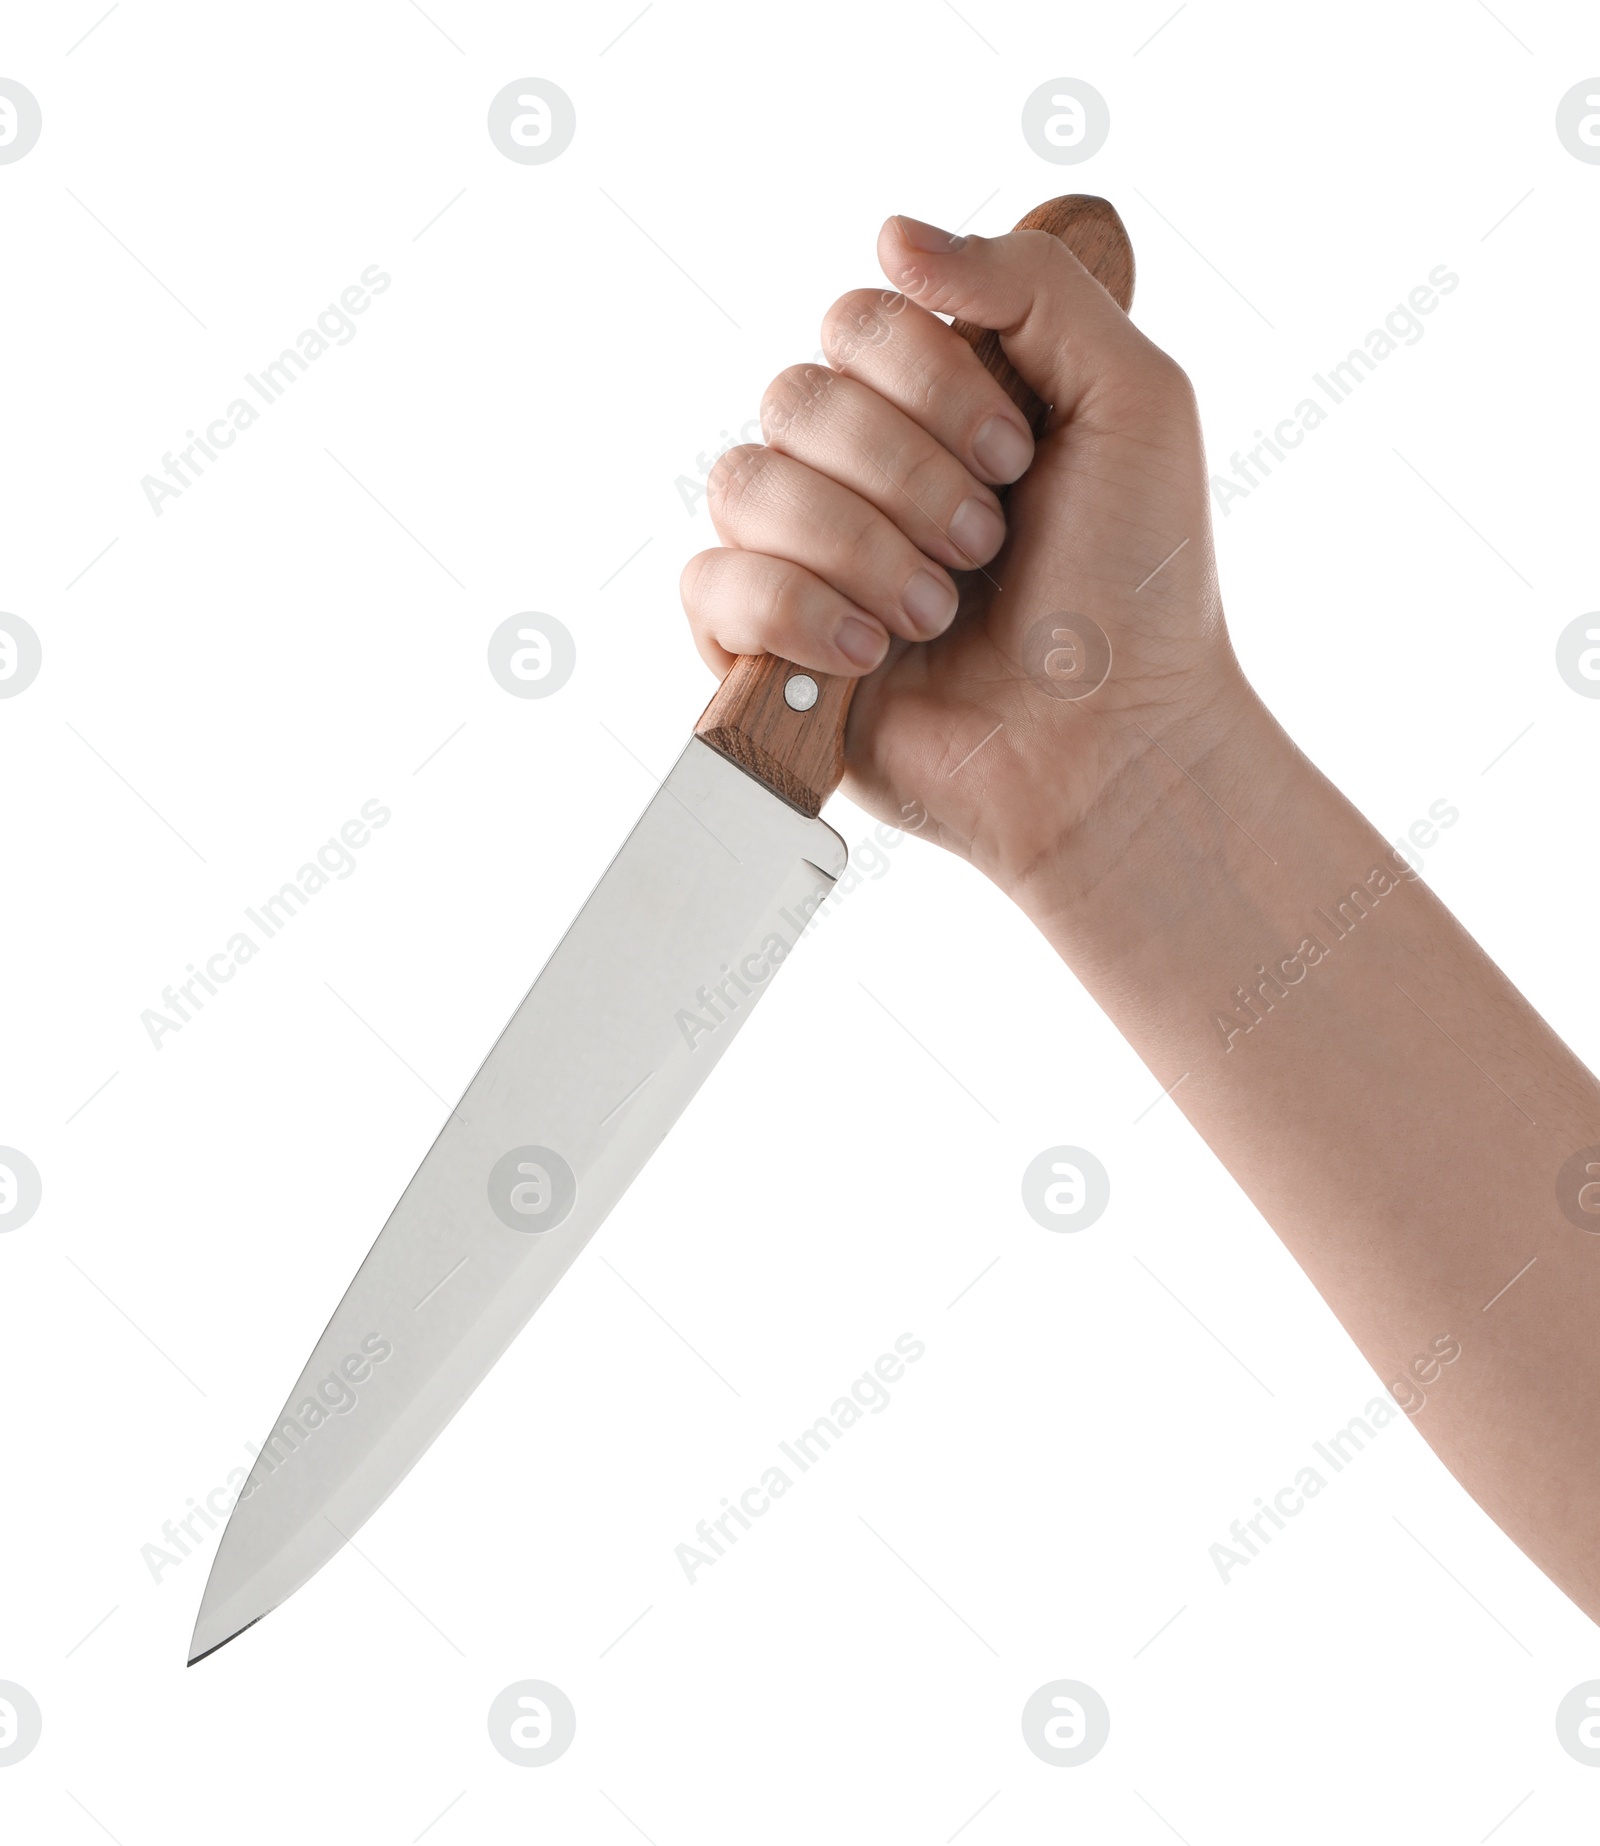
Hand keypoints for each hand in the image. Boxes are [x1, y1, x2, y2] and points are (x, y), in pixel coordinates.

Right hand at [681, 213, 1245, 896]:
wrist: (1113, 746)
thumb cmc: (1137, 588)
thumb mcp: (1135, 399)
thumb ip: (1032, 286)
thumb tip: (889, 234)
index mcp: (931, 406)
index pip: (859, 319)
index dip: (935, 382)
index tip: (1022, 459)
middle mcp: (855, 471)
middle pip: (797, 397)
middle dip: (908, 475)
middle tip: (990, 545)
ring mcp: (801, 559)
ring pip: (745, 483)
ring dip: (861, 547)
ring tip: (937, 613)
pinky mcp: (760, 651)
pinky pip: (710, 584)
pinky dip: (795, 612)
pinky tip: (873, 654)